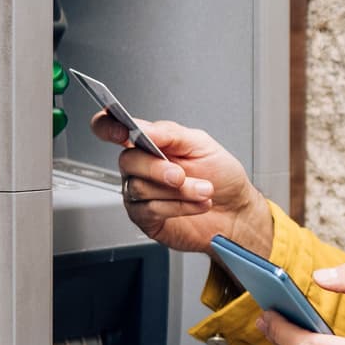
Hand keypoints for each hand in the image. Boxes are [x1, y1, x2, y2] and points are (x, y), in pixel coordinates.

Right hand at [91, 112, 271, 255]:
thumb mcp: (202, 145)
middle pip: (127, 161)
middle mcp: (141, 167)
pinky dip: (178, 206)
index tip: (121, 132)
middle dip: (158, 168)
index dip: (108, 127)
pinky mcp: (145, 218)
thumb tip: (143, 128)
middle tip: (182, 174)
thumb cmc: (221, 177)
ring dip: (179, 190)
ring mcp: (140, 193)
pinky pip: (150, 210)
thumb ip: (170, 133)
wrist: (236, 211)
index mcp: (150, 143)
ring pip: (141, 188)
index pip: (113, 129)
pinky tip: (196, 205)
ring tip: (204, 191)